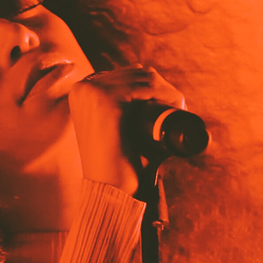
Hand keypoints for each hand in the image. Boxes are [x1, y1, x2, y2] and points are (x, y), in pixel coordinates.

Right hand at [68, 65, 186, 196]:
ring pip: (144, 77)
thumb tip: (161, 103)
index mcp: (82, 92)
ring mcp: (92, 92)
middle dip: (162, 87)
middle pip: (135, 72)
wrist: (111, 190)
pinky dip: (165, 93)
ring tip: (179, 109)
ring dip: (167, 90)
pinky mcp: (106, 101)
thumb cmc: (118, 165)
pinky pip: (145, 87)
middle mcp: (83, 87)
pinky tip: (176, 104)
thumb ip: (129, 115)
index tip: (171, 104)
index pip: (125, 74)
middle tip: (178, 108)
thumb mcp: (118, 131)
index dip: (153, 86)